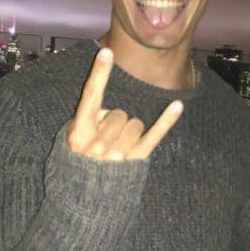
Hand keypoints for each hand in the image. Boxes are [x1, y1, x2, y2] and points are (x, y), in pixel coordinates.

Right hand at [67, 47, 182, 160]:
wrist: (85, 199)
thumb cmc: (79, 164)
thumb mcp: (73, 140)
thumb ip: (88, 120)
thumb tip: (108, 112)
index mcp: (80, 133)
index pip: (90, 97)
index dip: (99, 73)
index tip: (107, 52)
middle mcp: (98, 144)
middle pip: (119, 113)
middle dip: (115, 123)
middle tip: (105, 140)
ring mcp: (117, 154)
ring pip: (136, 124)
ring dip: (129, 133)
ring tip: (116, 148)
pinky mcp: (135, 161)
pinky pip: (155, 135)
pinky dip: (167, 120)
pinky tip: (177, 105)